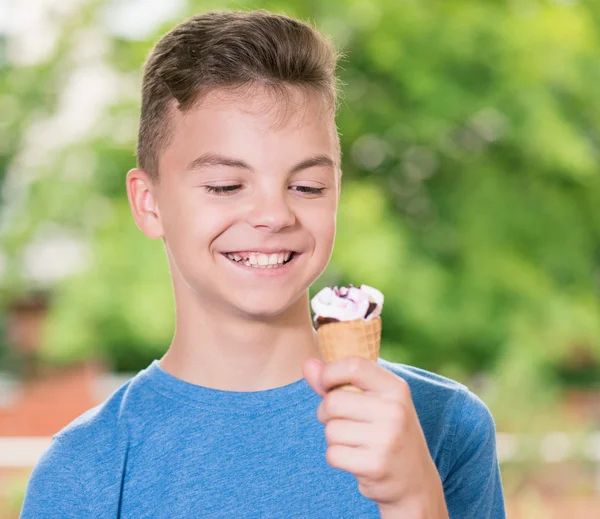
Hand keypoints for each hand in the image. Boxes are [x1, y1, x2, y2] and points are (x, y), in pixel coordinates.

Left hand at [303, 356, 448, 517]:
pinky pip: (333, 454)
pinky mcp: (376, 465)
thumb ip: (338, 382)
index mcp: (395, 388)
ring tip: (354, 442)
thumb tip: (307, 364)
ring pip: (331, 430)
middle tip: (340, 421)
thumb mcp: (374, 401)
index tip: (325, 385)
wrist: (416, 482)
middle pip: (333, 402)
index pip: (354, 366)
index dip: (330, 373)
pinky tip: (355, 459)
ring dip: (333, 438)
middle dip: (325, 413)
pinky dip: (336, 457)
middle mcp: (394, 410)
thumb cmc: (388, 432)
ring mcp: (387, 439)